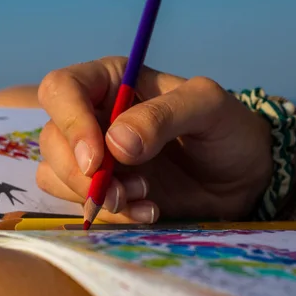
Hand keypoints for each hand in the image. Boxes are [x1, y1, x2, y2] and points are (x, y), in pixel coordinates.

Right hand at [36, 56, 272, 222]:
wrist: (243, 176)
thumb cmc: (227, 129)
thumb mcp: (208, 107)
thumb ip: (164, 115)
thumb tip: (115, 144)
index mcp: (110, 81)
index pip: (61, 89)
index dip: (70, 123)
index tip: (97, 160)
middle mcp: (93, 116)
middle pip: (52, 139)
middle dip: (82, 174)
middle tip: (122, 191)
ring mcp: (94, 155)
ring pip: (55, 173)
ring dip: (94, 196)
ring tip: (144, 199)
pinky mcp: (102, 189)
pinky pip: (77, 202)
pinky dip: (107, 214)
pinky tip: (146, 211)